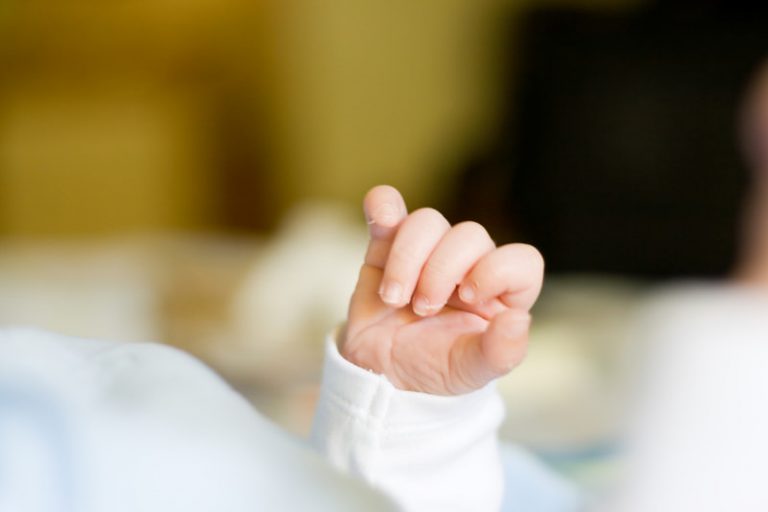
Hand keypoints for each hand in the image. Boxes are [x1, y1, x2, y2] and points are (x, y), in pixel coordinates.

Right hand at [340, 185, 543, 394]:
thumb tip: (519, 319)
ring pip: (427, 221)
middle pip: (469, 234)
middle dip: (441, 271)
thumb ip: (501, 352)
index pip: (521, 260)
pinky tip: (380, 220)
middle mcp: (469, 265)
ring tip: (393, 298)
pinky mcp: (388, 245)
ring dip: (407, 258)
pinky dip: (383, 206)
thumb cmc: (434, 370)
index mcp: (501, 293)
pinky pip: (388, 208)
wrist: (381, 374)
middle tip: (422, 308)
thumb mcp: (470, 372)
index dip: (497, 270)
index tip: (468, 298)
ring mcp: (428, 251)